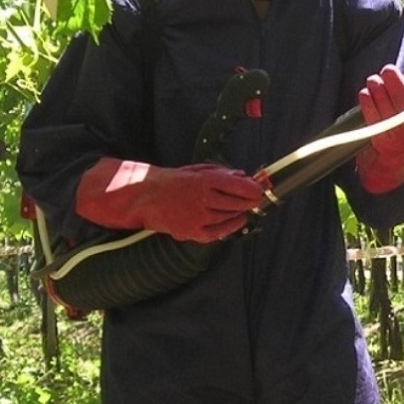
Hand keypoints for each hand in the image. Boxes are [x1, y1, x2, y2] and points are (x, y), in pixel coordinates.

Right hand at [76, 158, 264, 242]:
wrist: (143, 197)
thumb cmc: (171, 181)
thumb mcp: (196, 170)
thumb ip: (220, 173)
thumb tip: (242, 176)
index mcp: (205, 180)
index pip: (238, 186)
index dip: (253, 189)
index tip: (259, 190)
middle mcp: (203, 198)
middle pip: (237, 203)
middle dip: (250, 202)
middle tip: (256, 201)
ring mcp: (198, 217)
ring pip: (229, 217)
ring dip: (241, 213)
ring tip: (246, 209)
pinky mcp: (191, 231)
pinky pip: (217, 233)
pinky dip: (230, 228)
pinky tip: (237, 222)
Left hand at [356, 65, 403, 193]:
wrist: (395, 157)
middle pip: (402, 98)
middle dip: (393, 80)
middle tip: (388, 70)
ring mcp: (396, 132)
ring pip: (384, 100)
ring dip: (377, 86)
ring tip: (375, 81)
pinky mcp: (379, 137)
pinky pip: (370, 111)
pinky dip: (367, 99)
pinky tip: (366, 93)